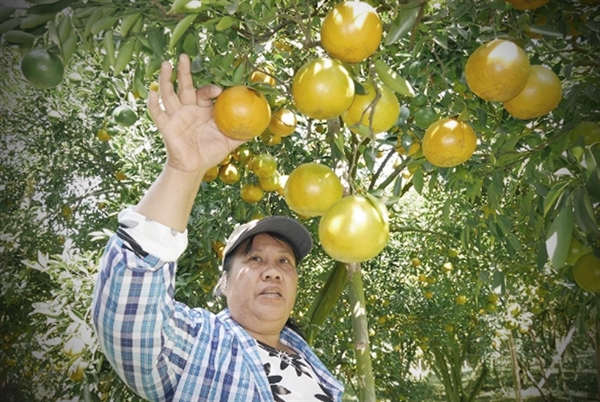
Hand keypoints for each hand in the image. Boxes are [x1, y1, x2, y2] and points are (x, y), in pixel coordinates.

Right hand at [147, 54, 244, 173]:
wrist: (193, 168)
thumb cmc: (210, 152)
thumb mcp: (229, 141)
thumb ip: (243, 132)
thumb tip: (261, 126)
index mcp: (203, 109)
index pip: (204, 92)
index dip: (210, 89)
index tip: (218, 90)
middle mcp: (188, 108)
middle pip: (185, 86)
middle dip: (184, 72)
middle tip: (184, 56)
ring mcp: (175, 116)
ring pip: (169, 94)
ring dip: (166, 79)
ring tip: (166, 64)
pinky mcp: (166, 126)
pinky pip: (157, 113)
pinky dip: (153, 102)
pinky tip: (152, 92)